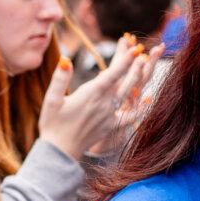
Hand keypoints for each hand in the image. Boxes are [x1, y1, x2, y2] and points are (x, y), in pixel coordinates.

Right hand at [38, 36, 161, 159]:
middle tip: (145, 53)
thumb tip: (65, 59)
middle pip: (125, 82)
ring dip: (138, 80)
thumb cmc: (52, 124)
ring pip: (129, 95)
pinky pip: (131, 117)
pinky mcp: (112, 126)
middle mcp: (104, 104)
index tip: (135, 48)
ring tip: (147, 67)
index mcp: (91, 94)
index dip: (125, 60)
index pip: (112, 73)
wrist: (60, 151)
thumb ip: (60, 79)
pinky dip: (141, 108)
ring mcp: (110, 115)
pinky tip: (148, 99)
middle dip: (135, 66)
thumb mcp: (51, 100)